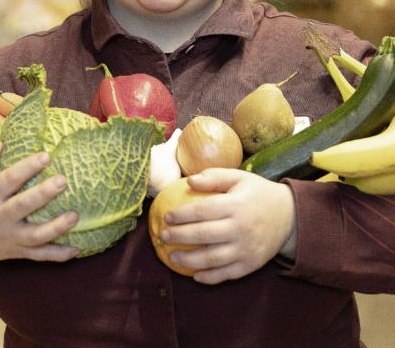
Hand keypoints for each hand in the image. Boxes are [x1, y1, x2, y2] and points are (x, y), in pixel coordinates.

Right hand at [0, 142, 78, 264]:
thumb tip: (1, 143)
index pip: (8, 180)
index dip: (26, 168)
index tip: (46, 156)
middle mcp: (0, 217)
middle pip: (23, 206)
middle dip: (43, 194)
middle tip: (63, 180)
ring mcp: (10, 237)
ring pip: (35, 236)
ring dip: (56, 228)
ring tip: (75, 215)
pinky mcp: (18, 252)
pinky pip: (39, 256)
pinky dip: (58, 255)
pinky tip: (77, 248)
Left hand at [160, 168, 296, 284]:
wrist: (291, 215)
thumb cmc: (257, 193)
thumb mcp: (239, 177)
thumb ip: (214, 177)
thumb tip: (189, 181)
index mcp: (236, 205)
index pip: (202, 211)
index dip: (182, 214)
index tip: (166, 216)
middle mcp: (241, 228)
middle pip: (204, 235)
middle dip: (179, 237)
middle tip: (162, 236)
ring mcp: (247, 248)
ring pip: (213, 258)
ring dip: (189, 260)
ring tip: (172, 256)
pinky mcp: (252, 264)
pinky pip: (228, 274)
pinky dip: (210, 277)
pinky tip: (195, 276)